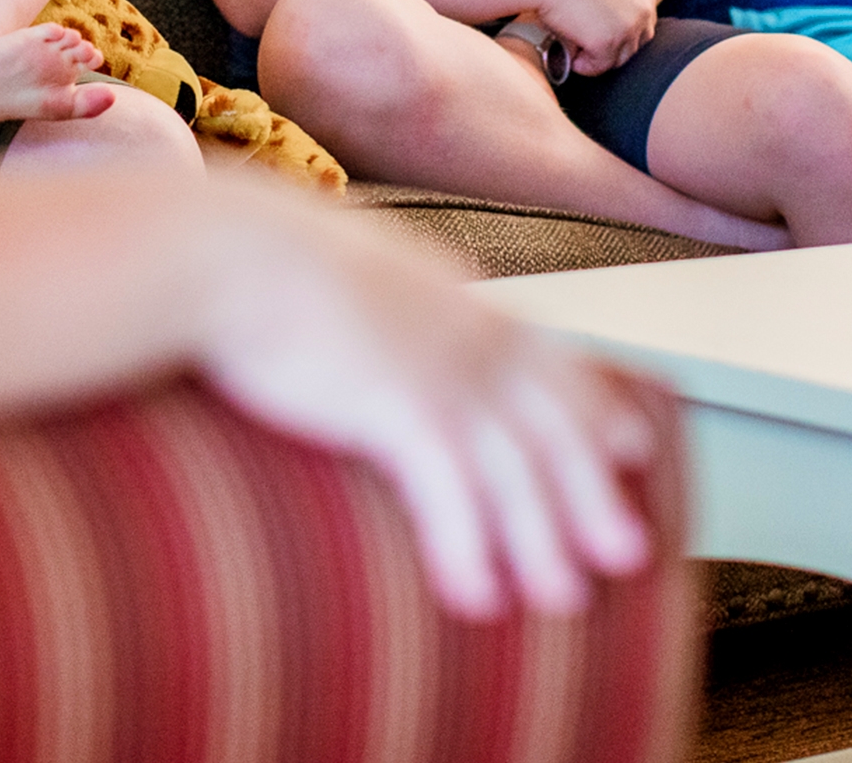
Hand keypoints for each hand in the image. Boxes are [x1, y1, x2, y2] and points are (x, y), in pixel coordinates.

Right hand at [189, 184, 657, 618]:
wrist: (219, 252)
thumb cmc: (257, 259)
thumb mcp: (349, 266)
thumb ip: (386, 292)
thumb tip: (385, 303)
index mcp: (456, 298)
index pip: (549, 357)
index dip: (595, 404)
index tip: (632, 443)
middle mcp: (465, 332)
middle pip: (552, 423)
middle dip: (593, 491)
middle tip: (628, 553)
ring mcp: (437, 368)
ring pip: (515, 469)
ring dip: (542, 540)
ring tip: (561, 599)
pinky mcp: (395, 406)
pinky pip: (451, 494)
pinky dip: (469, 549)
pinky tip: (478, 599)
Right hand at [527, 0, 658, 77]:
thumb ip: (615, 0)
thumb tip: (604, 25)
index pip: (642, 28)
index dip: (619, 36)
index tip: (599, 38)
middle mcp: (642, 11)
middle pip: (634, 47)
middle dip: (610, 51)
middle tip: (585, 48)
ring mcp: (627, 28)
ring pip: (616, 60)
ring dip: (596, 58)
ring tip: (573, 48)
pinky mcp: (607, 42)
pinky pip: (597, 67)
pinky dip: (583, 65)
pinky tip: (569, 54)